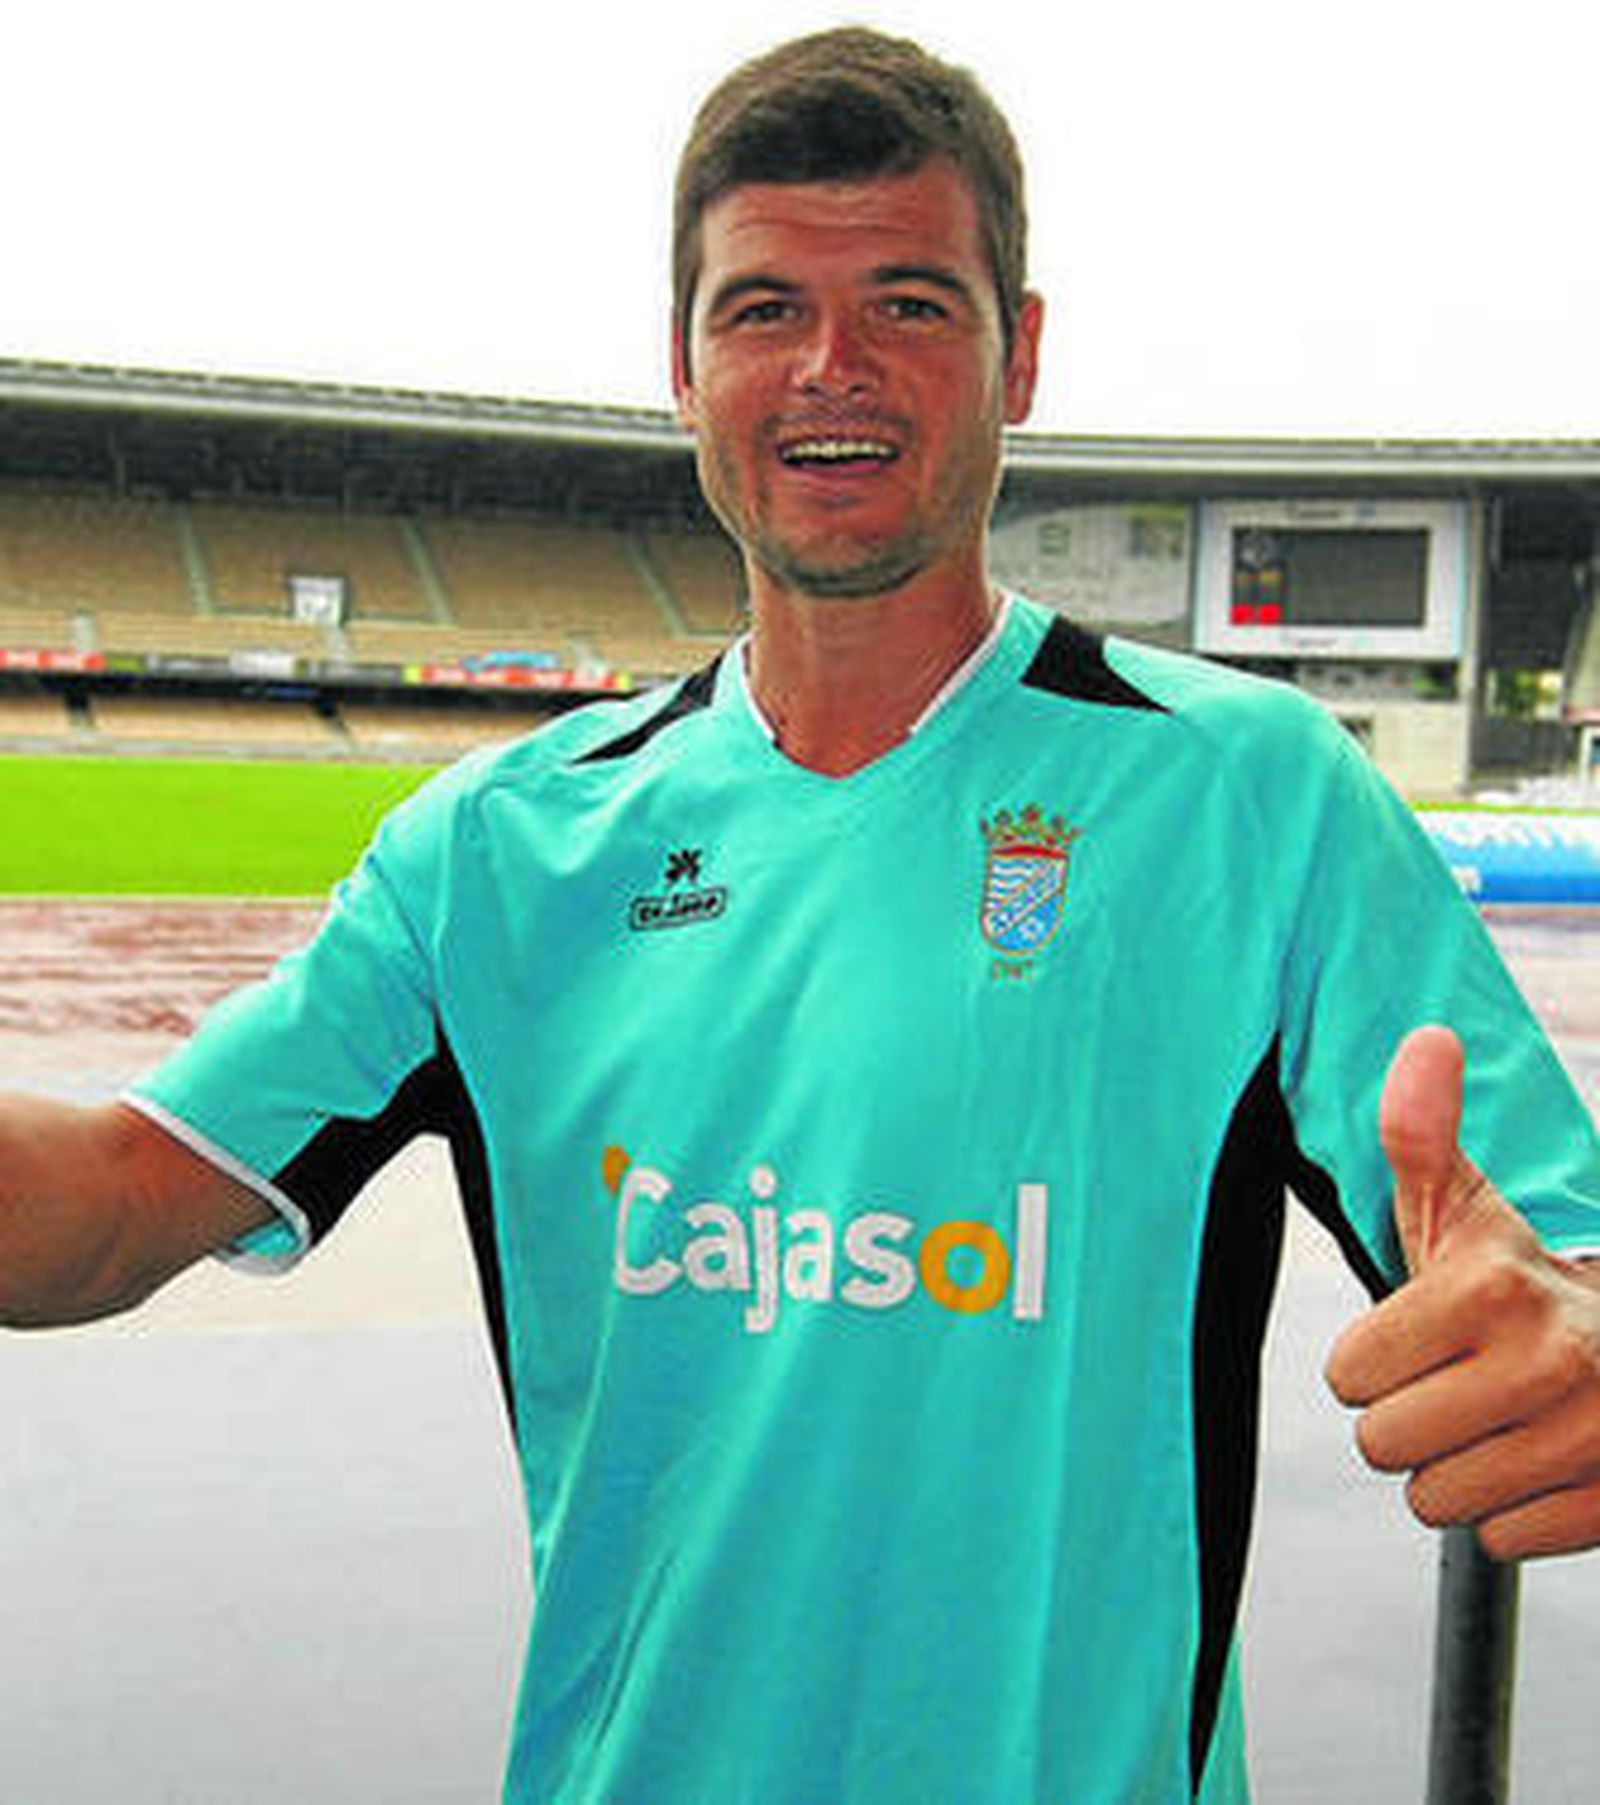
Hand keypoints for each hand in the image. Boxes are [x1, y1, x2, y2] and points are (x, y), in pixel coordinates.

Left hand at [1325, 1026, 1599, 1559]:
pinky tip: (1537, 1458)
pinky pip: (1502, 1540)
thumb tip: (1426, 1038)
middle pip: (1385, 1446)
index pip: (1347, 1376)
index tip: (1414, 1338)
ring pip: (1439, 1503)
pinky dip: (1510, 1510)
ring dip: (1453, 1469)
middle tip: (1453, 1382)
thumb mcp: (1461, 1208)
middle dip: (1404, 1420)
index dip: (1368, 1363)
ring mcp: (1592, 1439)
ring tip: (1494, 1418)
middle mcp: (1551, 1362)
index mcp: (1491, 1287)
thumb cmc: (1515, 1281)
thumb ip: (1421, 1134)